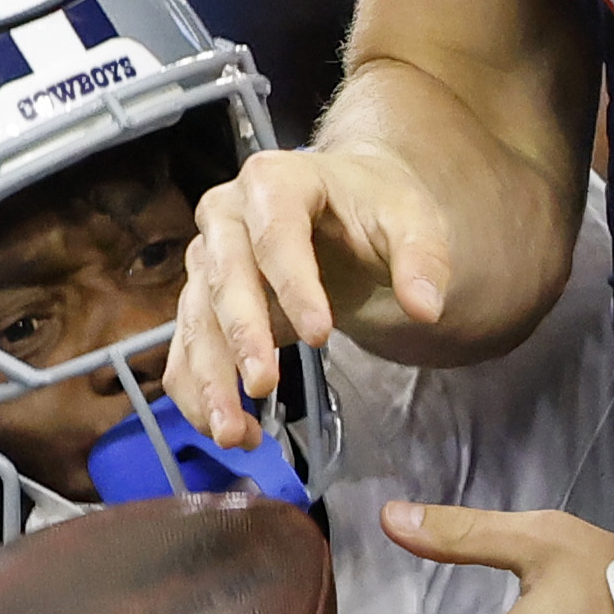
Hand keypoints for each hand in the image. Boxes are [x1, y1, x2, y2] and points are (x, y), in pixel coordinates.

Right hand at [166, 143, 456, 447]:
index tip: (321, 334)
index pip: (276, 232)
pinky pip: (187, 348)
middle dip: (240, 337)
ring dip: (210, 380)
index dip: (294, 284)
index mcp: (275, 180)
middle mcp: (226, 215)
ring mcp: (207, 259)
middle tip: (263, 386)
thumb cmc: (373, 207)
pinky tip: (226, 430)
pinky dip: (199, 393)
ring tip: (236, 433)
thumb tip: (426, 307)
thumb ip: (421, 258)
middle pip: (224, 277)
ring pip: (196, 321)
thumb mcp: (410, 219)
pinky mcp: (201, 301)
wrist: (344, 205)